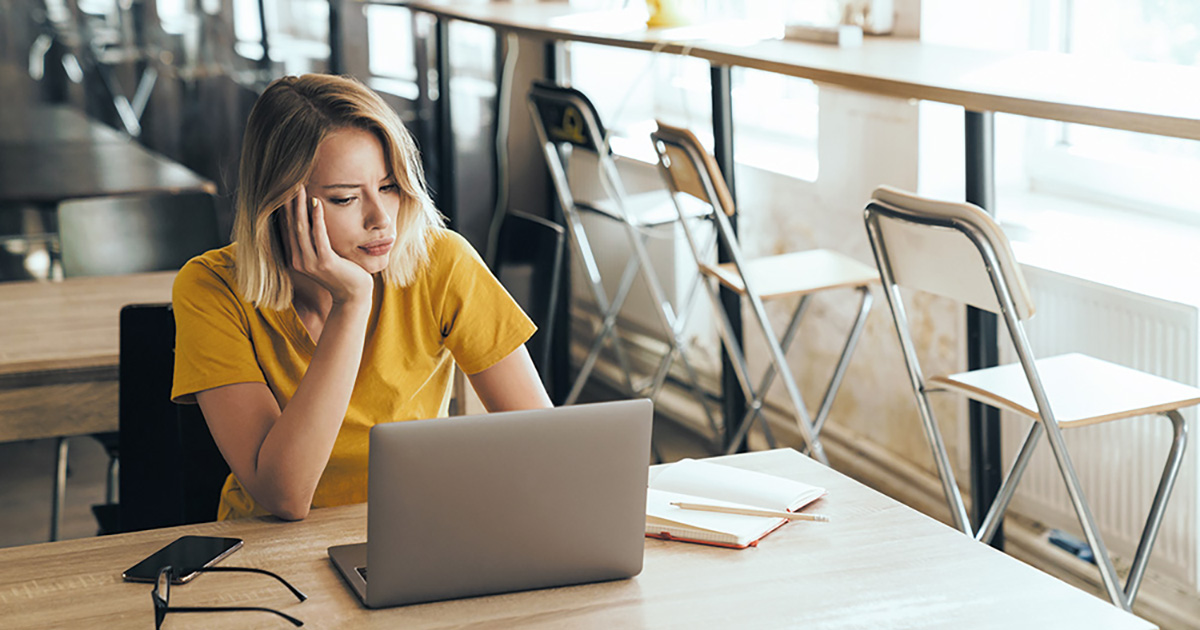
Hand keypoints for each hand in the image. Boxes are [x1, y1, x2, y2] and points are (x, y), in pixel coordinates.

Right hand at [283, 185, 372, 304]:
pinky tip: (317, 203)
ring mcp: (311, 262)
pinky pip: (319, 236)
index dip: (284, 208)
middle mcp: (299, 260)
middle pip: (291, 225)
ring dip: (300, 206)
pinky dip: (317, 218)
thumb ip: (314, 240)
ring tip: (300, 187)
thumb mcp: (323, 255)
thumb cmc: (341, 272)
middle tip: (289, 181)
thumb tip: (310, 218)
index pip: (286, 228)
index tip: (284, 189)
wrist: (353, 294)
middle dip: (290, 203)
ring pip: (301, 228)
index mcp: (296, 258)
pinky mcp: (326, 262)